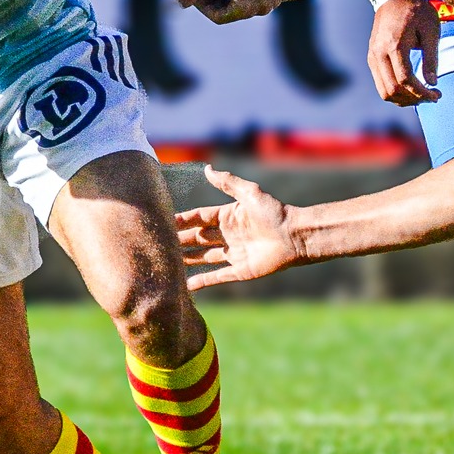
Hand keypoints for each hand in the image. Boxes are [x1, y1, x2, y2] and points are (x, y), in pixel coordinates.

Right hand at [173, 166, 299, 288]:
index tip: (164, 222)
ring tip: (168, 263)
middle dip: (180, 241)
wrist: (295, 236)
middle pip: (198, 238)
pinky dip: (203, 281)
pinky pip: (217, 276)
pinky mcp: (241, 270)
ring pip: (204, 257)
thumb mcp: (250, 193)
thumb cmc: (275, 212)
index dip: (182, 220)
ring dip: (187, 260)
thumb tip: (208, 169)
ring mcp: (233, 253)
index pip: (199, 218)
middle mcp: (228, 235)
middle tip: (158, 244)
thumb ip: (228, 182)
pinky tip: (187, 285)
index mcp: (228, 216)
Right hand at [367, 0, 441, 105]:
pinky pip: (381, 84)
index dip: (422, 93)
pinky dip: (396, 92)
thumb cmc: (417, 11)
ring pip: (384, 91)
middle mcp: (379, 53)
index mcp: (395, 45)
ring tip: (422, 94)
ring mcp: (373, 56)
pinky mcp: (372, 58)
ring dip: (404, 99)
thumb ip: (431, 59)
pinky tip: (411, 88)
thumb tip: (433, 83)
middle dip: (414, 99)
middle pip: (393, 90)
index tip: (438, 94)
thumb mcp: (430, 31)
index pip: (405, 80)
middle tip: (432, 96)